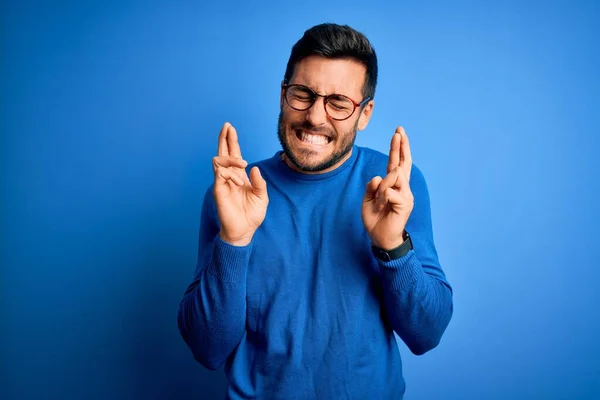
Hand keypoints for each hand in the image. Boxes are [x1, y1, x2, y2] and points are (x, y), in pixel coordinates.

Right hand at [213, 122, 267, 245]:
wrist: (244, 231)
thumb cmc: (252, 215)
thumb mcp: (262, 196)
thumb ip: (259, 182)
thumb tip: (253, 167)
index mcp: (240, 176)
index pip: (234, 155)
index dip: (232, 141)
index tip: (230, 128)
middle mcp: (229, 177)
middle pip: (223, 153)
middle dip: (224, 138)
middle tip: (227, 126)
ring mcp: (222, 182)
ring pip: (219, 161)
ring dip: (232, 159)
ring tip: (242, 165)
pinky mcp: (218, 190)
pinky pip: (220, 174)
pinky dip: (230, 173)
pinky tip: (239, 181)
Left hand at [362, 126, 413, 249]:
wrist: (380, 237)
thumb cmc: (375, 218)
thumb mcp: (368, 199)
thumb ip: (371, 187)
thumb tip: (378, 177)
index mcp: (393, 185)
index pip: (397, 162)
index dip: (398, 148)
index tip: (398, 133)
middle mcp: (402, 188)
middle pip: (403, 163)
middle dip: (401, 146)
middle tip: (398, 131)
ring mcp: (406, 195)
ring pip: (395, 177)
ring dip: (383, 187)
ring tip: (380, 200)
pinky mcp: (405, 204)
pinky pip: (391, 192)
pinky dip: (383, 197)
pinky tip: (383, 206)